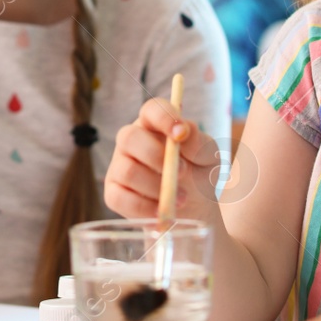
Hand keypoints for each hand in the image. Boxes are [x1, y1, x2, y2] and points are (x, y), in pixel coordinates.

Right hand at [106, 96, 224, 223]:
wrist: (193, 209)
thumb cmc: (198, 174)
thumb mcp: (208, 157)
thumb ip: (199, 142)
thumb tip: (183, 132)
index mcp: (154, 124)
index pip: (152, 109)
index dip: (163, 117)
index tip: (180, 133)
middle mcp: (131, 140)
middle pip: (129, 137)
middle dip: (156, 156)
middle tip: (182, 173)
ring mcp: (118, 166)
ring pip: (127, 171)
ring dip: (157, 187)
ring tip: (181, 199)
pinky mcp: (113, 192)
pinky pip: (120, 198)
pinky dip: (145, 208)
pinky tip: (162, 211)